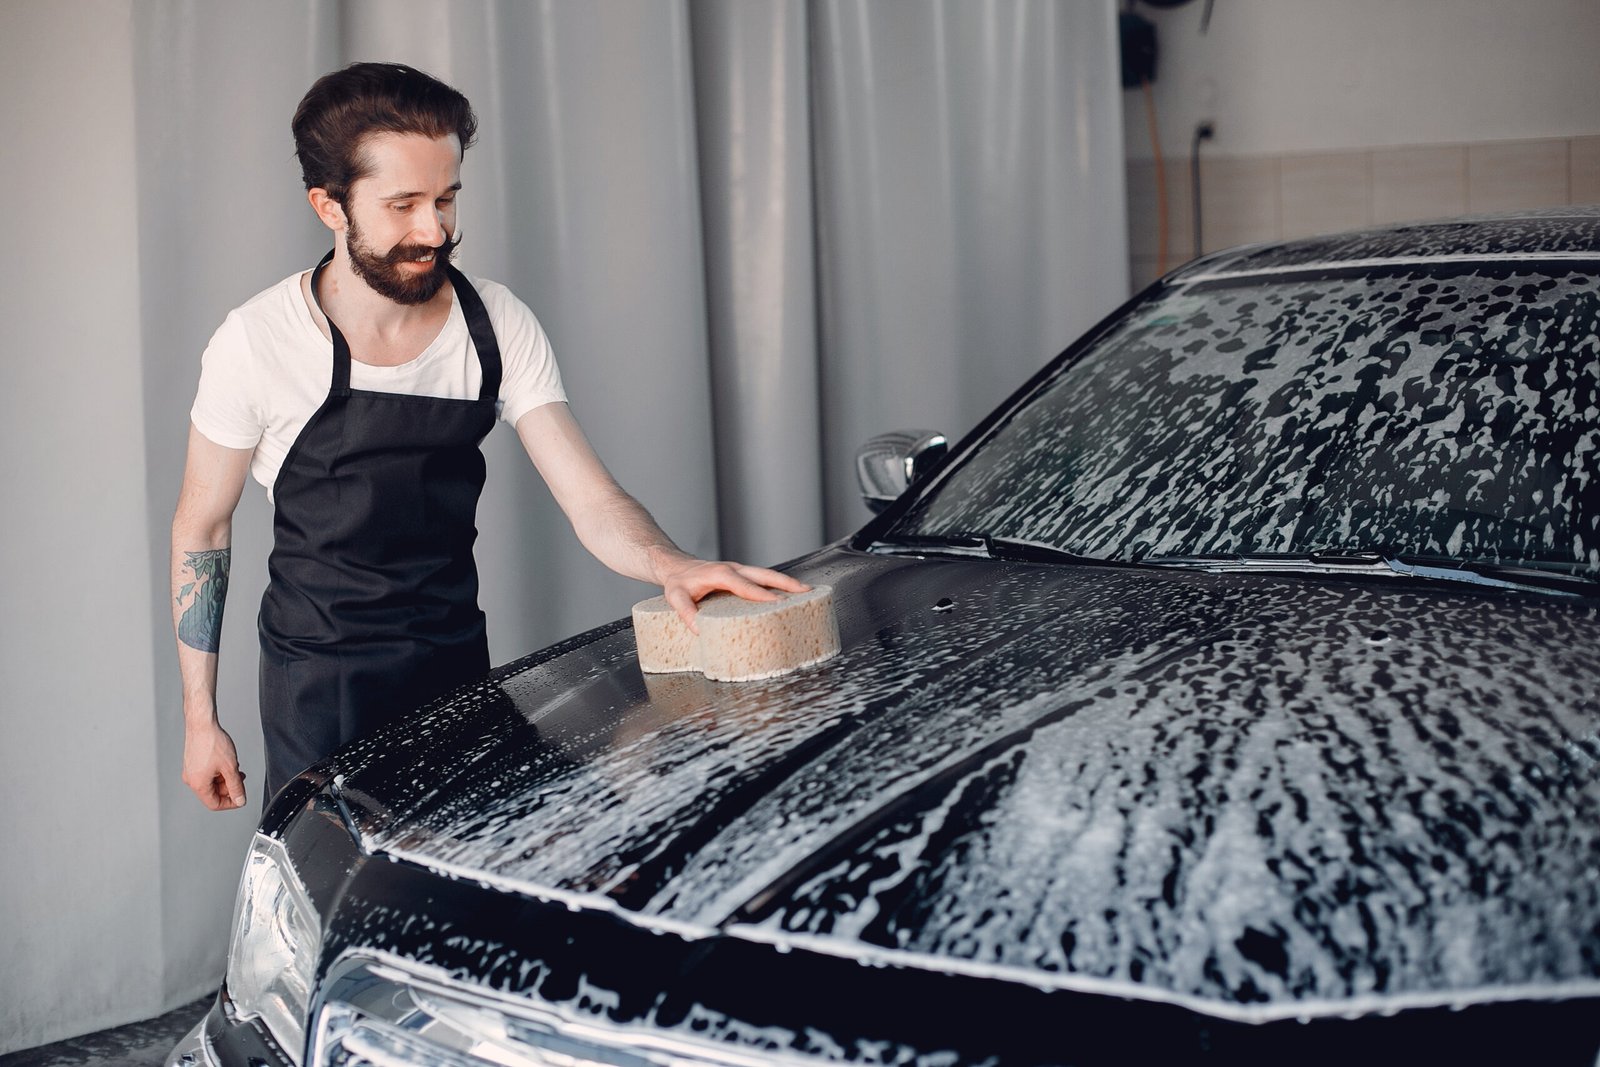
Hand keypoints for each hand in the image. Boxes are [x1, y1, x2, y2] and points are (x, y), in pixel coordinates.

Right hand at [183, 722, 246, 810]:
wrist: (202, 724)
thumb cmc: (212, 742)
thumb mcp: (230, 768)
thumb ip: (236, 786)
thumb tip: (240, 800)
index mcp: (198, 784)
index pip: (214, 804)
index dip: (230, 803)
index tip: (240, 798)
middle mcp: (191, 779)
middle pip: (213, 794)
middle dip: (229, 788)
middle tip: (240, 779)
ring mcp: (191, 771)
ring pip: (211, 783)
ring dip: (225, 779)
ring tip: (235, 768)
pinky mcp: (192, 763)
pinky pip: (207, 774)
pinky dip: (218, 772)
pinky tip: (227, 763)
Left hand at [658, 558, 810, 631]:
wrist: (675, 566)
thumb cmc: (678, 582)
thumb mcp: (676, 597)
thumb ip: (686, 612)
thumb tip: (699, 630)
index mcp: (720, 574)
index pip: (745, 585)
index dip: (762, 595)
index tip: (778, 603)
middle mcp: (733, 569)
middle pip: (764, 574)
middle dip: (786, 583)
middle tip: (806, 591)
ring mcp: (739, 570)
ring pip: (767, 574)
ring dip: (786, 582)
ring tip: (806, 591)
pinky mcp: (741, 574)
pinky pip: (762, 577)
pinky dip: (777, 583)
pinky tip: (789, 592)